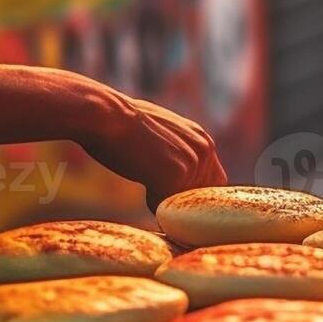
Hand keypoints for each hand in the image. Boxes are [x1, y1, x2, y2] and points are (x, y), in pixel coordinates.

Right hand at [82, 89, 225, 208]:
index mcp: (202, 139)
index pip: (214, 181)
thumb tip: (176, 177)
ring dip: (164, 201)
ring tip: (144, 175)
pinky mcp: (177, 174)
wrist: (108, 115)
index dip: (192, 192)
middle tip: (153, 187)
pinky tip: (141, 179)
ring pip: (184, 203)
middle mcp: (205, 149)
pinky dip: (152, 203)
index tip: (170, 192)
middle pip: (202, 196)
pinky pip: (168, 206)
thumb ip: (177, 152)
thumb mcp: (162, 134)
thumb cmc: (123, 124)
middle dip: (180, 200)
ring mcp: (194, 162)